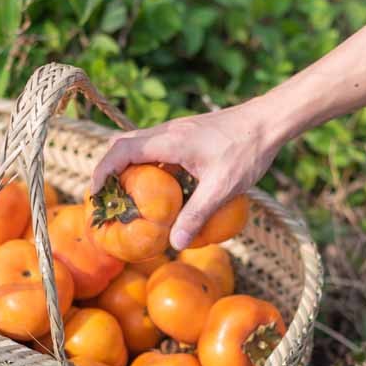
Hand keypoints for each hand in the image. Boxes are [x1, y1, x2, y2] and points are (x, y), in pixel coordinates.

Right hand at [91, 97, 289, 249]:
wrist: (270, 121)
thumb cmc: (247, 151)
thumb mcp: (222, 188)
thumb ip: (196, 216)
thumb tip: (174, 244)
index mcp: (168, 141)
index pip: (120, 150)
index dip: (102, 171)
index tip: (96, 194)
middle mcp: (166, 132)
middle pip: (122, 145)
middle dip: (108, 170)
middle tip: (108, 198)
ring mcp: (176, 131)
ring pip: (138, 145)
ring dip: (127, 168)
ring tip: (129, 198)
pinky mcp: (186, 135)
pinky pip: (155, 149)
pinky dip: (147, 167)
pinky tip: (161, 190)